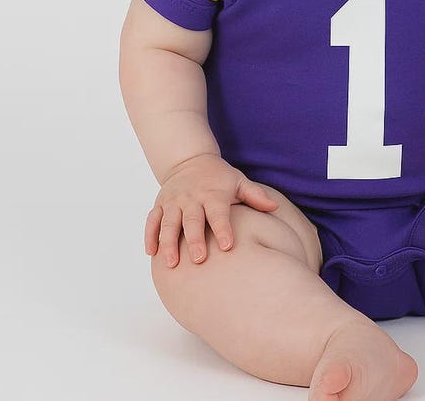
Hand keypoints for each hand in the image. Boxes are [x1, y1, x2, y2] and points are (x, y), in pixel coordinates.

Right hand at [144, 153, 278, 266]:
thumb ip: (255, 196)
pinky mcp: (159, 205)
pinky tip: (151, 253)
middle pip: (192, 220)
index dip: (223, 229)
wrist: (190, 161)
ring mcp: (173, 202)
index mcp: (213, 194)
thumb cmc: (219, 177)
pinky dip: (150, 236)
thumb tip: (275, 207)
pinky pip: (152, 221)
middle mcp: (191, 198)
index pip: (218, 213)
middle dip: (195, 240)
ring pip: (169, 223)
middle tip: (198, 260)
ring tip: (171, 263)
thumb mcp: (239, 181)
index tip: (227, 246)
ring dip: (169, 242)